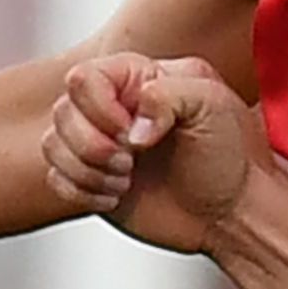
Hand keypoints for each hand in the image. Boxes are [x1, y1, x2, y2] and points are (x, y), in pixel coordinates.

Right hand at [44, 54, 265, 255]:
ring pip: (53, 144)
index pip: (85, 76)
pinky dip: (80, 190)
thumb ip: (168, 95)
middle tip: (132, 160)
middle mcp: (117, 107)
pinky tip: (116, 195)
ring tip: (128, 178)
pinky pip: (55, 177)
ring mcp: (103, 143)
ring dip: (88, 170)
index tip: (131, 133)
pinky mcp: (93, 178)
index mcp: (143, 79)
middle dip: (94, 144)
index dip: (99, 108)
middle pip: (62, 111)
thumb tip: (129, 127)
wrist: (234, 212)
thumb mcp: (214, 106)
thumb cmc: (233, 155)